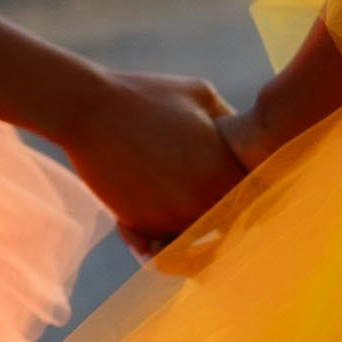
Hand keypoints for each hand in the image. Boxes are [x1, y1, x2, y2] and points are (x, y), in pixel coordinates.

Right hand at [59, 70, 242, 256]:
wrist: (88, 110)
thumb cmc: (146, 96)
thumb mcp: (201, 94)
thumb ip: (230, 119)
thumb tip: (242, 135)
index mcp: (223, 170)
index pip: (253, 200)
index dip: (249, 195)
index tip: (237, 186)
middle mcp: (202, 202)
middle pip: (225, 228)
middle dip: (219, 220)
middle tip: (202, 202)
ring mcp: (170, 218)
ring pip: (191, 242)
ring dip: (185, 234)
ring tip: (171, 212)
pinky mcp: (139, 226)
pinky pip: (157, 246)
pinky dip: (155, 239)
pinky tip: (150, 222)